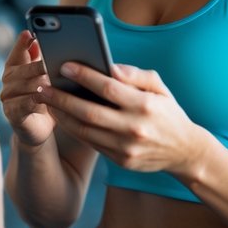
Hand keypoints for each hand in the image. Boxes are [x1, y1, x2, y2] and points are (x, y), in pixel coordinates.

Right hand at [0, 30, 54, 147]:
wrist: (39, 129)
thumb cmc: (45, 99)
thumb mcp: (47, 77)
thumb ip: (44, 58)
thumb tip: (41, 39)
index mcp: (14, 66)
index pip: (18, 51)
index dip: (23, 42)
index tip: (31, 33)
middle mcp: (8, 80)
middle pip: (24, 69)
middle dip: (40, 66)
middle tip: (54, 63)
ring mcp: (7, 97)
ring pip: (26, 86)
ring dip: (41, 84)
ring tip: (55, 82)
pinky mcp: (11, 113)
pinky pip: (23, 104)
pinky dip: (36, 100)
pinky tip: (46, 98)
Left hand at [40, 61, 208, 175]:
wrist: (185, 151)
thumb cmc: (167, 112)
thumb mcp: (159, 88)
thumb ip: (135, 75)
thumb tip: (109, 66)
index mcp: (145, 105)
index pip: (108, 88)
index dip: (84, 76)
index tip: (63, 66)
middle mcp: (134, 128)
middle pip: (89, 112)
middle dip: (62, 99)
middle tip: (42, 87)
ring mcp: (126, 148)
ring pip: (85, 131)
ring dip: (61, 116)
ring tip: (46, 102)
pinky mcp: (121, 161)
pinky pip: (91, 143)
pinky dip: (73, 129)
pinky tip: (62, 117)